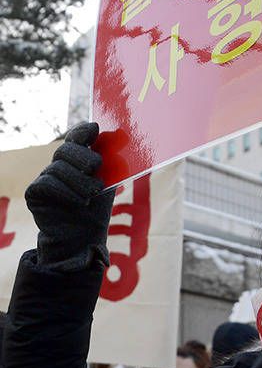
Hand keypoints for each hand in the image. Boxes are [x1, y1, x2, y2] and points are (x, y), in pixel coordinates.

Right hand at [25, 122, 115, 271]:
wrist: (84, 238)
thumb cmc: (96, 209)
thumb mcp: (109, 182)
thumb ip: (113, 160)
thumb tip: (122, 135)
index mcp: (76, 159)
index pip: (76, 137)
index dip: (82, 131)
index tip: (94, 129)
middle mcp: (58, 165)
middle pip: (65, 149)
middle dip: (83, 157)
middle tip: (97, 168)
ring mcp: (44, 178)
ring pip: (57, 167)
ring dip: (79, 181)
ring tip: (92, 194)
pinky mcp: (34, 193)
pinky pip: (47, 184)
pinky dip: (66, 192)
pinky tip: (79, 201)